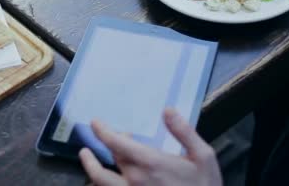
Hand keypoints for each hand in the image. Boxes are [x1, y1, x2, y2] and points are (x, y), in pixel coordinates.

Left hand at [79, 109, 222, 185]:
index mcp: (151, 163)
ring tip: (85, 155)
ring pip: (100, 180)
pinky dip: (102, 184)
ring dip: (90, 166)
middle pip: (113, 158)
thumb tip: (168, 111)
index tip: (95, 123)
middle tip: (113, 136)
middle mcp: (135, 180)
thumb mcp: (203, 156)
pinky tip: (104, 179)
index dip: (102, 131)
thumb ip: (183, 132)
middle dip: (110, 143)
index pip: (116, 143)